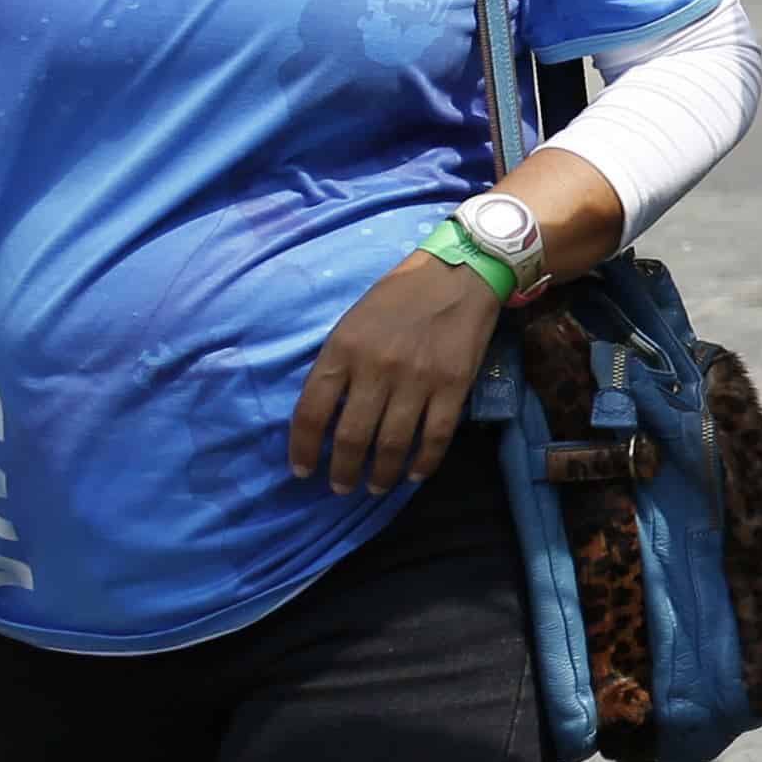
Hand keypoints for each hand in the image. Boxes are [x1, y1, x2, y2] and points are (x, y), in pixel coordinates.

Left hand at [289, 244, 501, 493]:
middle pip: (351, 436)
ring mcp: (418, 379)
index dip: (303, 448)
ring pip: (393, 443)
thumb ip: (337, 366)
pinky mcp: (454, 386)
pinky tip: (414, 474)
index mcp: (343, 350)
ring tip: (375, 487)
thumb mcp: (351, 323)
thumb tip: (325, 416)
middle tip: (340, 487)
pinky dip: (424, 462)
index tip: (303, 470)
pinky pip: (436, 436)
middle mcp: (376, 368)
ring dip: (381, 475)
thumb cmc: (397, 298)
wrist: (458, 274)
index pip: (311, 412)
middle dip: (342, 471)